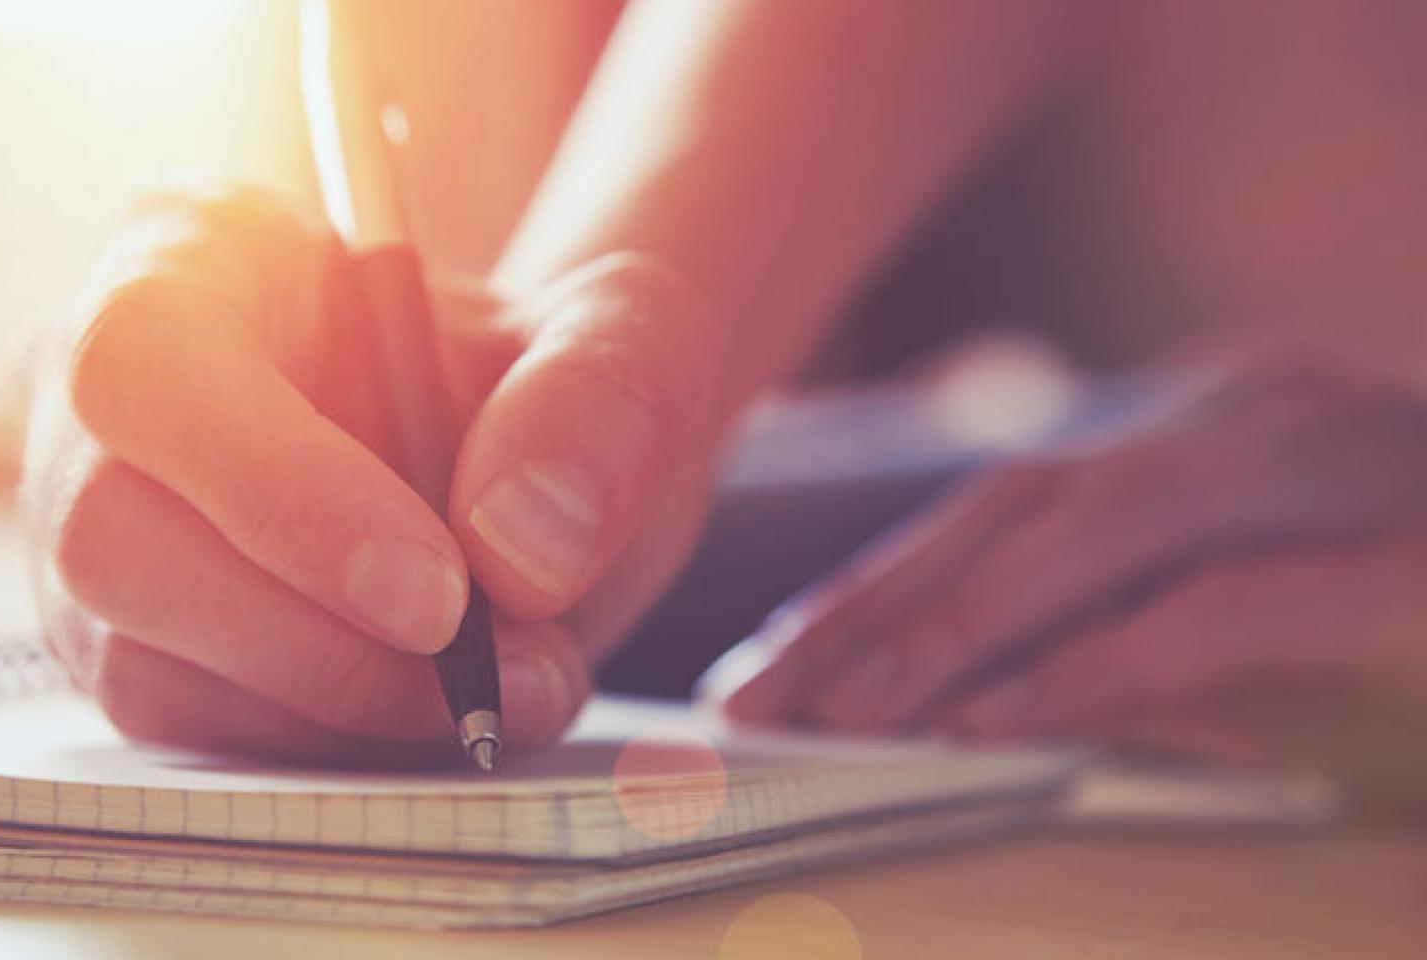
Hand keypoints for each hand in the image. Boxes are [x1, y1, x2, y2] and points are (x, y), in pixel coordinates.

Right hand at [22, 186, 734, 764]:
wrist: (519, 466)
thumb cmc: (536, 374)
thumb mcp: (625, 339)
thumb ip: (601, 399)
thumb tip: (517, 550)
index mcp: (193, 250)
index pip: (148, 357)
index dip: (275, 487)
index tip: (437, 591)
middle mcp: (99, 388)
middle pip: (109, 533)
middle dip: (311, 638)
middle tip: (482, 676)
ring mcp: (89, 526)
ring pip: (140, 660)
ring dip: (336, 708)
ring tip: (499, 687)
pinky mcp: (125, 643)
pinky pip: (188, 730)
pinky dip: (323, 746)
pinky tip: (430, 708)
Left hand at [705, 344, 1426, 771]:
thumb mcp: (1278, 566)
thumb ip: (1152, 608)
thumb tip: (992, 688)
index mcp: (1215, 418)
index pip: (1010, 497)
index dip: (882, 580)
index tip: (780, 656)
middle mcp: (1253, 413)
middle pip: (1017, 510)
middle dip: (876, 612)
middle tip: (762, 701)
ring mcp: (1331, 465)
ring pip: (1090, 541)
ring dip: (949, 636)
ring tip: (843, 720)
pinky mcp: (1400, 553)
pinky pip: (1209, 608)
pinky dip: (1087, 663)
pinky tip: (990, 720)